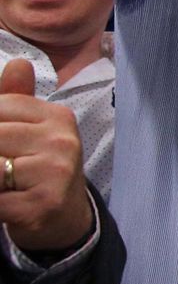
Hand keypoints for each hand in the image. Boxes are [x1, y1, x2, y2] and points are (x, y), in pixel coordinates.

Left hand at [0, 60, 91, 253]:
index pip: (1, 107)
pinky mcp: (43, 203)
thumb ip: (15, 99)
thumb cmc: (38, 169)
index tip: (5, 144)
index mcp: (57, 117)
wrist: (65, 219)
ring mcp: (56, 172)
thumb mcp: (30, 130)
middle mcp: (62, 141)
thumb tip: (17, 64)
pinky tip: (5, 202)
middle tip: (2, 163)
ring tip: (5, 181)